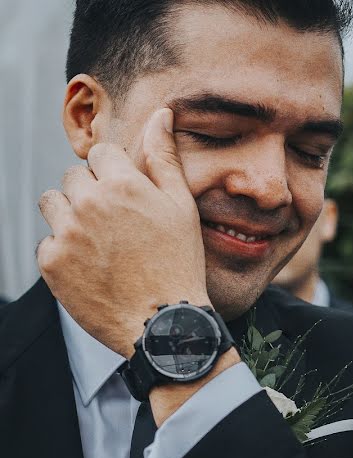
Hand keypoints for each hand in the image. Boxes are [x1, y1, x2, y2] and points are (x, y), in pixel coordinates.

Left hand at [38, 108, 209, 357]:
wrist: (163, 323)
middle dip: (92, 194)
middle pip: (74, 177)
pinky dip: (65, 252)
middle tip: (118, 226)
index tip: (129, 198)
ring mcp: (67, 233)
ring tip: (101, 243)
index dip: (116, 174)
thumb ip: (165, 158)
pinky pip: (48, 242)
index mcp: (124, 184)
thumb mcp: (182, 207)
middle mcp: (90, 203)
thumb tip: (161, 114)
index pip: (102, 154)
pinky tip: (93, 267)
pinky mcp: (51, 262)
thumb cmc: (180, 264)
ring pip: (53, 203)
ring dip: (71, 216)